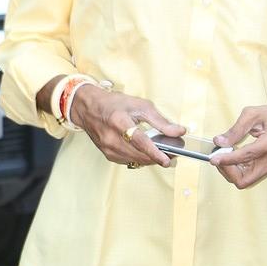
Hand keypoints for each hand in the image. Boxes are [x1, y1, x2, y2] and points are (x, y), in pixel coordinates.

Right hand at [69, 85, 183, 167]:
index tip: (167, 160)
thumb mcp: (140, 105)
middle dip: (157, 157)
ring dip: (150, 159)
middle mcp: (112, 138)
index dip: (155, 152)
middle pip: (139, 154)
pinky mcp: (108, 155)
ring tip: (161, 153)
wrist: (88, 108)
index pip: (140, 142)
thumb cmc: (113, 104)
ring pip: (135, 160)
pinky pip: (128, 161)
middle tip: (171, 154)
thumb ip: (160, 120)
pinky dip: (139, 158)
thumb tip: (178, 131)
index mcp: (120, 122)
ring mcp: (108, 149)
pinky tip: (145, 153)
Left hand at [210, 103, 266, 189]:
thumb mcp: (255, 114)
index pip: (243, 158)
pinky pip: (251, 175)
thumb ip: (236, 129)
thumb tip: (219, 142)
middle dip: (228, 171)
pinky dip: (239, 169)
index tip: (213, 158)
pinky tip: (236, 156)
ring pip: (245, 180)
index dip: (225, 160)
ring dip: (232, 171)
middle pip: (243, 180)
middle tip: (221, 157)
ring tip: (227, 155)